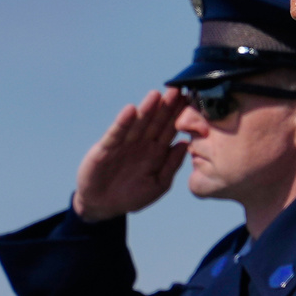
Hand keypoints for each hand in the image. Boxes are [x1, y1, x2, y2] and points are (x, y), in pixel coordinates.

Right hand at [72, 88, 188, 221]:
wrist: (103, 206)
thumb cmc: (132, 195)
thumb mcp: (158, 184)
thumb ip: (171, 165)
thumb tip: (186, 145)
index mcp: (157, 151)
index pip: (171, 129)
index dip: (180, 116)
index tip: (192, 101)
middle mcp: (142, 143)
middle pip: (156, 121)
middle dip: (167, 106)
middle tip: (178, 89)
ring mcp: (124, 144)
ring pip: (138, 124)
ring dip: (147, 109)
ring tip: (156, 95)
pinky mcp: (106, 148)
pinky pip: (116, 133)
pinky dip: (123, 122)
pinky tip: (131, 110)